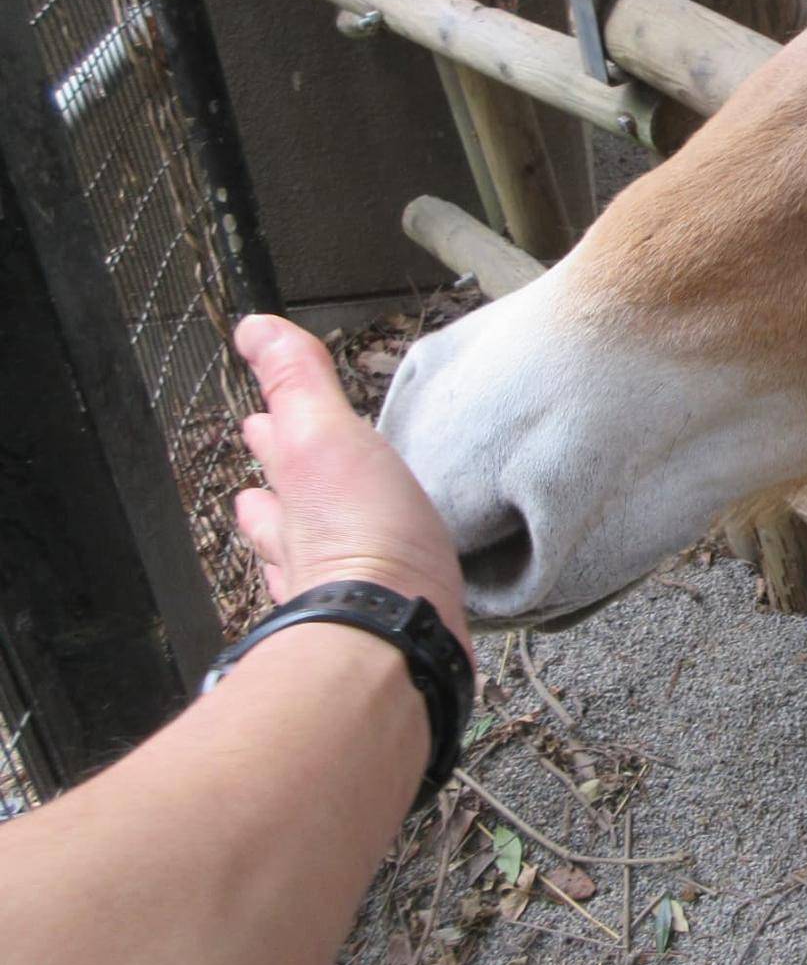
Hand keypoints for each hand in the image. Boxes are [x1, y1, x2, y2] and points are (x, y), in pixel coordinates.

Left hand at [233, 315, 469, 658]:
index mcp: (291, 492)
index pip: (272, 448)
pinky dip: (355, 593)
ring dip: (304, 547)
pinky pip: (356, 603)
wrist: (395, 636)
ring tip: (312, 538)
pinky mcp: (375, 627)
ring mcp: (332, 591)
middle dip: (274, 492)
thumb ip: (296, 381)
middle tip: (276, 478)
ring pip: (305, 561)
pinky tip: (373, 595)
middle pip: (277, 511)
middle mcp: (299, 545)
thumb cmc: (363, 536)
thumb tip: (253, 328)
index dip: (268, 428)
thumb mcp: (326, 435)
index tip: (260, 419)